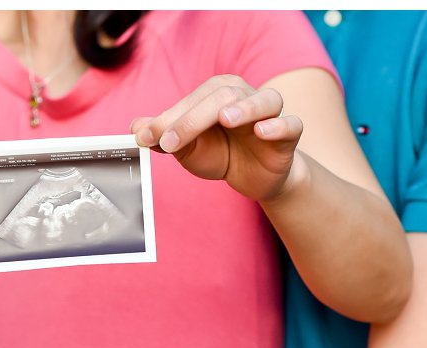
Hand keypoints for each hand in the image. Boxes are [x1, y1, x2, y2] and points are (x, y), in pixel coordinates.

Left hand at [132, 75, 304, 201]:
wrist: (254, 177)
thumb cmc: (223, 154)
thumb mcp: (189, 148)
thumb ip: (164, 135)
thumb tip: (135, 127)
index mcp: (219, 92)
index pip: (193, 99)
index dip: (169, 118)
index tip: (149, 138)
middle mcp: (246, 96)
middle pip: (223, 97)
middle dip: (194, 119)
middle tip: (173, 142)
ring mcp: (270, 114)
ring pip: (264, 101)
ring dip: (244, 108)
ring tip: (225, 119)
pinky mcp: (289, 135)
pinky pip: (291, 125)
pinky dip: (279, 126)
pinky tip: (263, 132)